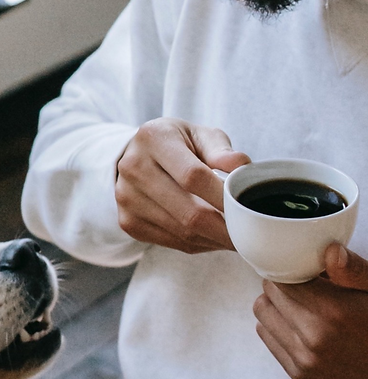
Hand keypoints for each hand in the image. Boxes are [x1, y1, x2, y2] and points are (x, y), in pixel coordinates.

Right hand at [115, 118, 249, 252]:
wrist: (139, 156)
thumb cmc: (178, 144)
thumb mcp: (200, 135)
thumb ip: (221, 150)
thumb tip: (242, 167)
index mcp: (153, 138)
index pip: (193, 176)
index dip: (223, 197)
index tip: (247, 209)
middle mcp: (133, 168)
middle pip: (189, 212)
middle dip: (225, 228)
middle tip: (251, 233)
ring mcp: (127, 198)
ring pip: (183, 232)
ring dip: (215, 239)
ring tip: (237, 236)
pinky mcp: (128, 222)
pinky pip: (173, 242)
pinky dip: (200, 244)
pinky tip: (214, 237)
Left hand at [254, 243, 367, 378]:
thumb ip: (354, 271)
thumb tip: (330, 251)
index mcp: (332, 312)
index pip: (281, 279)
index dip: (291, 270)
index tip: (303, 271)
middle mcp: (314, 338)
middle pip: (268, 294)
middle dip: (284, 286)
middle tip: (305, 287)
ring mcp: (305, 360)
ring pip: (263, 314)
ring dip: (277, 306)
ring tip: (301, 305)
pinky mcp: (300, 375)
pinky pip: (267, 338)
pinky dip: (278, 327)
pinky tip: (301, 325)